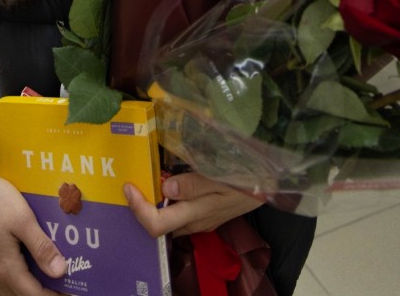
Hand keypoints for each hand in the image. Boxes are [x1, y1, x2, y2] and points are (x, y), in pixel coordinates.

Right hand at [0, 164, 66, 295]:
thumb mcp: (23, 219)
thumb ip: (41, 247)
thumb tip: (60, 271)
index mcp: (5, 267)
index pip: (34, 294)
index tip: (70, 293)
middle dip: (42, 292)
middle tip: (62, 285)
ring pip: (8, 291)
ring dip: (27, 288)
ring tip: (46, 276)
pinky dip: (14, 281)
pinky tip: (24, 267)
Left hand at [124, 171, 259, 237]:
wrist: (271, 185)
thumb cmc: (247, 177)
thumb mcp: (222, 175)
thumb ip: (194, 183)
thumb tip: (166, 187)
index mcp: (196, 213)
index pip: (157, 223)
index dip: (138, 208)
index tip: (128, 187)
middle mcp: (195, 222)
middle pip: (159, 225)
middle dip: (140, 208)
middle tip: (132, 184)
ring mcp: (202, 221)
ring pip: (169, 221)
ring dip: (154, 206)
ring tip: (144, 184)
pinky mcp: (207, 215)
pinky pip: (181, 213)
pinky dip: (168, 203)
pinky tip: (168, 186)